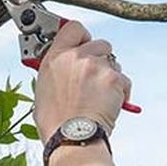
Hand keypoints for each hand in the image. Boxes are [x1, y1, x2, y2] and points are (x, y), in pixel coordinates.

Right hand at [33, 20, 131, 142]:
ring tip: (101, 96)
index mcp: (55, 58)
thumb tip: (63, 68)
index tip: (83, 41)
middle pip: (99, 43)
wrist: (72, 137)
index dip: (81, 35)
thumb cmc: (55, 122)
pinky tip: (110, 104)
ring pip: (113, 62)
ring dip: (110, 75)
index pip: (73, 28)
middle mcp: (75, 57)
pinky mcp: (113, 78)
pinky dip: (121, 91)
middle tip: (95, 76)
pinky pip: (123, 79)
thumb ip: (55, 71)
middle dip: (101, 57)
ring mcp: (95, 66)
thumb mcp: (43, 90)